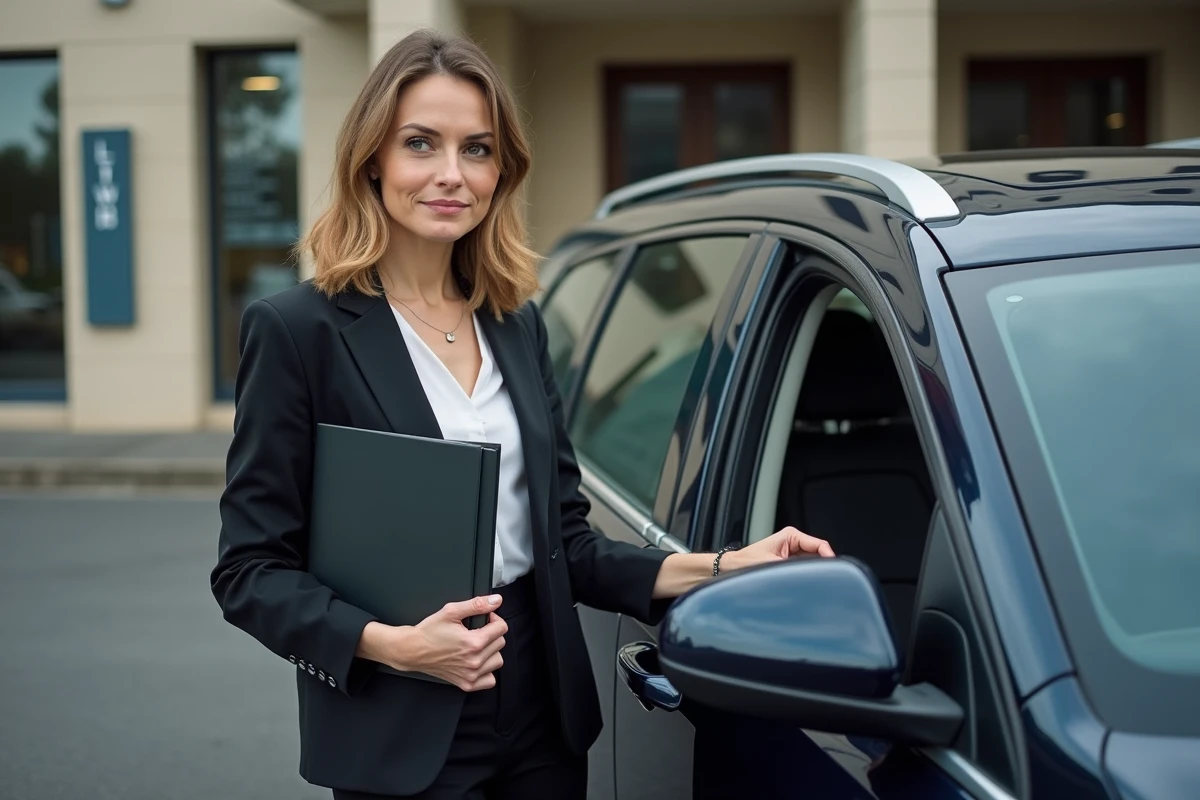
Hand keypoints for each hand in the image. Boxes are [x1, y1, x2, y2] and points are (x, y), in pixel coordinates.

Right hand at [390, 595, 508, 690]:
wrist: (413, 650)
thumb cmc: (429, 632)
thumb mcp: (451, 611)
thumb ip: (477, 605)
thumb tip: (496, 601)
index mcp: (473, 643)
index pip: (501, 628)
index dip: (494, 619)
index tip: (485, 619)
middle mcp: (474, 661)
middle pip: (500, 643)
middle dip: (491, 633)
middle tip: (477, 630)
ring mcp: (471, 675)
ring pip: (497, 660)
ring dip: (491, 651)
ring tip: (477, 646)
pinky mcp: (466, 684)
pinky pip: (490, 680)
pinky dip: (487, 671)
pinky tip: (477, 661)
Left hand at [721, 526, 834, 573]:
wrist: (731, 569)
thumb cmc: (745, 563)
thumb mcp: (772, 565)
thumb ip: (793, 568)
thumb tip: (810, 574)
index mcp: (791, 535)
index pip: (819, 545)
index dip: (829, 558)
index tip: (835, 571)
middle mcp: (794, 542)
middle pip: (818, 554)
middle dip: (822, 567)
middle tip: (826, 581)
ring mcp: (792, 553)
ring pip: (813, 563)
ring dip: (814, 572)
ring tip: (815, 584)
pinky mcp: (789, 563)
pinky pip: (804, 569)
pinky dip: (807, 576)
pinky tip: (806, 585)